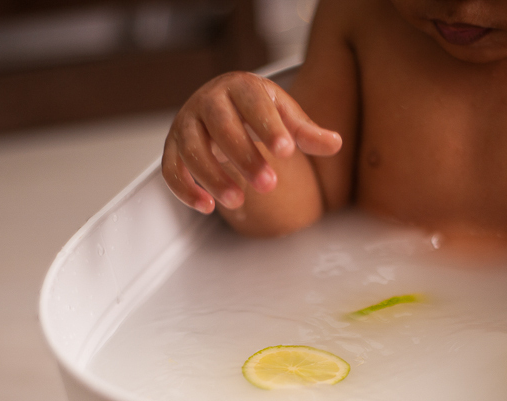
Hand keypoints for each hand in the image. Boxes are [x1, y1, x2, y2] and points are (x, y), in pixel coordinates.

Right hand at [162, 72, 342, 213]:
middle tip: (270, 184)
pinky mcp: (172, 148)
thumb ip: (306, 132)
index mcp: (239, 87)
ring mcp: (186, 124)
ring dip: (213, 177)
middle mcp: (208, 101)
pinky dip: (185, 189)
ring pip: (192, 149)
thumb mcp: (283, 116)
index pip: (252, 103)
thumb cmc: (255, 111)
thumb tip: (334, 144)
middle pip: (221, 127)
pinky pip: (171, 169)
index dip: (268, 126)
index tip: (287, 150)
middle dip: (244, 157)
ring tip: (239, 200)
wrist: (218, 105)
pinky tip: (207, 207)